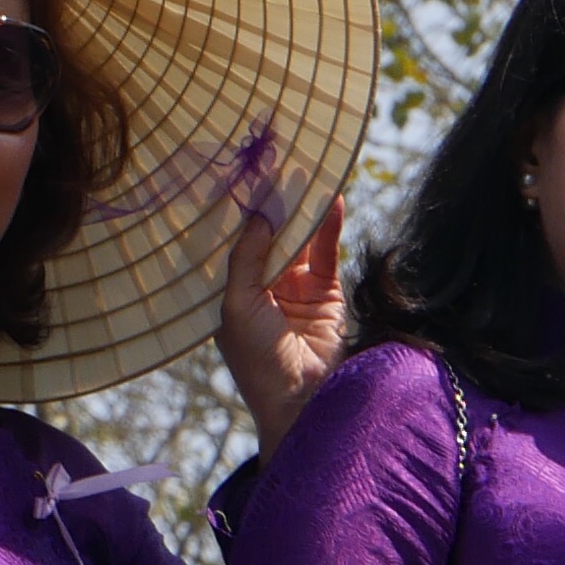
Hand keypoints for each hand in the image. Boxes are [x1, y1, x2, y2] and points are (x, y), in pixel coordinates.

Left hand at [215, 199, 346, 452]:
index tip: (242, 179)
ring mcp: (296, 288)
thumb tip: (257, 216)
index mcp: (233, 293)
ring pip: (299, 240)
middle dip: (274, 205)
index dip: (241, 214)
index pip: (237, 245)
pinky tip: (331, 200)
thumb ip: (246, 258)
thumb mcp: (237, 305)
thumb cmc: (255, 359)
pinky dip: (329, 227)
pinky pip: (327, 252)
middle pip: (270, 237)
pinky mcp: (326, 292)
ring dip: (303, 210)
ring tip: (306, 174)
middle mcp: (264, 287)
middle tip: (276, 166)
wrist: (300, 398)